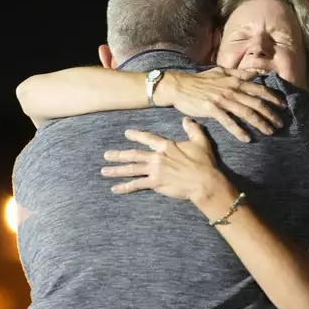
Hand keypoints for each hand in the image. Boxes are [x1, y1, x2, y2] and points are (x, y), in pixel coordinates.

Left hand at [101, 117, 223, 200]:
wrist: (204, 182)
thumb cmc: (204, 163)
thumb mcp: (200, 142)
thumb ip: (193, 129)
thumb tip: (187, 119)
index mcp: (166, 146)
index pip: (148, 138)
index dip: (136, 135)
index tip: (126, 133)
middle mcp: (157, 157)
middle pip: (134, 155)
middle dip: (119, 155)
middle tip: (106, 155)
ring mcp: (155, 171)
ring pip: (132, 169)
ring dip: (117, 170)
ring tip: (104, 171)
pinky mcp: (155, 184)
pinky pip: (137, 185)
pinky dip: (125, 187)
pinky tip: (115, 189)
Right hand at [156, 67, 286, 141]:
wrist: (179, 86)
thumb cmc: (200, 80)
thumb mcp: (221, 71)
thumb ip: (239, 73)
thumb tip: (255, 73)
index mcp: (235, 80)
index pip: (259, 89)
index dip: (273, 98)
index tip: (283, 106)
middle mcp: (231, 89)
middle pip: (256, 102)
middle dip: (270, 114)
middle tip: (280, 124)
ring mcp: (222, 99)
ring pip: (246, 112)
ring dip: (259, 123)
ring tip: (269, 132)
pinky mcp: (212, 109)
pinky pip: (228, 122)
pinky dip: (239, 130)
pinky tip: (247, 138)